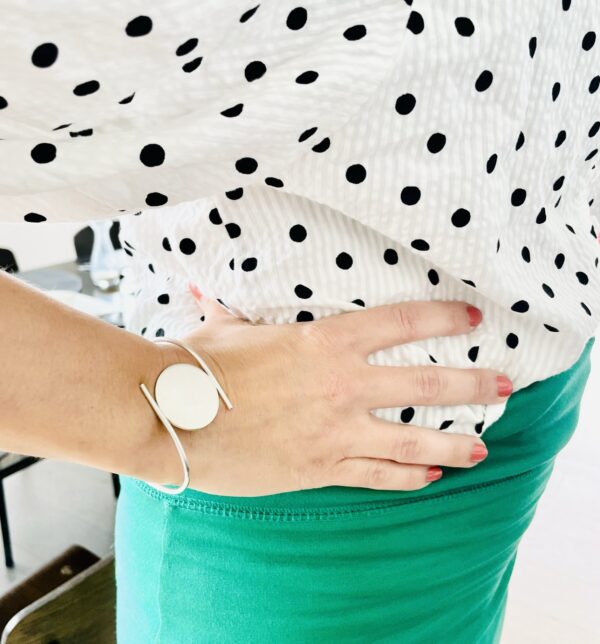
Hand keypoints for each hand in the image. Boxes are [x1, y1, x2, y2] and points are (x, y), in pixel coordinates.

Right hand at [160, 288, 510, 496]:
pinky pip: (377, 475)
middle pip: (427, 385)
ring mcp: (335, 431)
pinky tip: (429, 478)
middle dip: (474, 384)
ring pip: (413, 440)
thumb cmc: (199, 366)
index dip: (443, 316)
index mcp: (325, 342)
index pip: (402, 323)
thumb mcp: (226, 328)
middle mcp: (342, 386)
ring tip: (481, 449)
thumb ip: (236, 310)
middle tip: (504, 386)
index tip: (472, 317)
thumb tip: (209, 289)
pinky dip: (407, 476)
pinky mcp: (320, 468)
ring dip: (453, 445)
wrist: (173, 418)